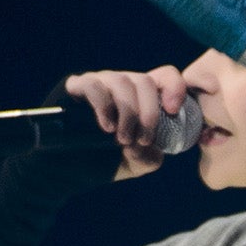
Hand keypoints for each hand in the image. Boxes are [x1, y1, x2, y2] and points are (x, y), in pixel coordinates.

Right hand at [63, 65, 191, 179]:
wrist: (70, 169)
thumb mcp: (137, 163)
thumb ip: (149, 157)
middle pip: (145, 81)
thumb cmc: (107, 160)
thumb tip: (142, 147)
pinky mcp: (76, 86)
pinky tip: (106, 127)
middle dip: (149, 113)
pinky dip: (104, 107)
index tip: (173, 111)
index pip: (166, 76)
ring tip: (122, 139)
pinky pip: (94, 85)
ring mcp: (100, 82)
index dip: (175, 87)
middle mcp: (123, 84)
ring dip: (128, 113)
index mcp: (143, 97)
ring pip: (122, 82)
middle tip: (142, 140)